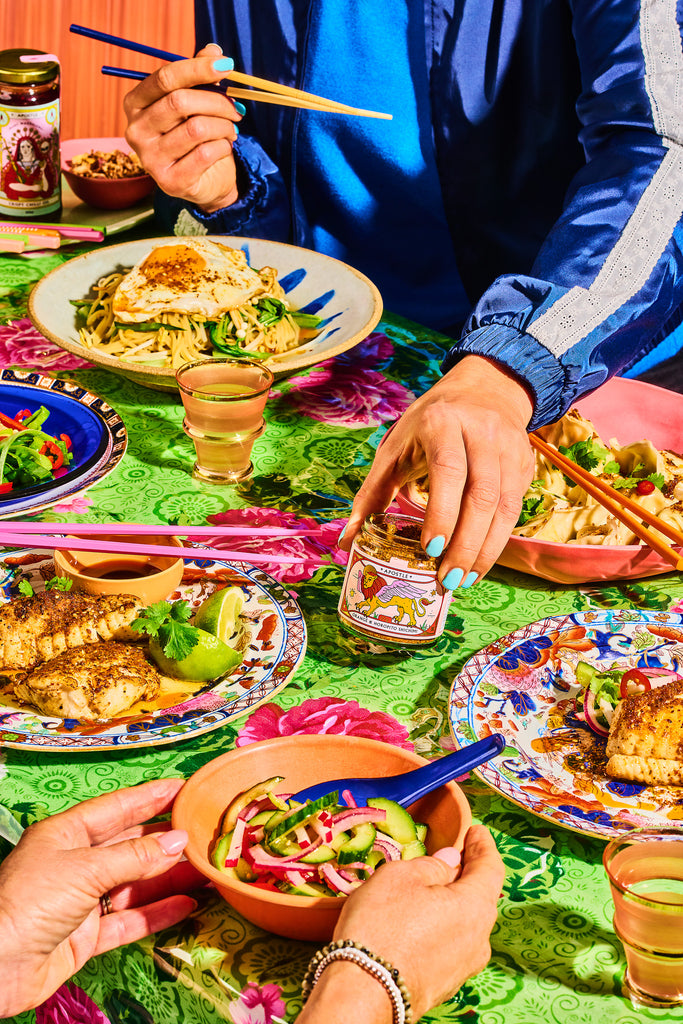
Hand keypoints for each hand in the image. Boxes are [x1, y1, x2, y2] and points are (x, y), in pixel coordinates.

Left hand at [0, 778, 203, 1015]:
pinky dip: (157, 913)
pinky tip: (186, 904)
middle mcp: (75, 862)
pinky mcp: (86, 936)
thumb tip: (178, 842)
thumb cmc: (30, 902)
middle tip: (203, 830)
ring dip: (169, 878)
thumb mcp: (85, 869)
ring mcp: (82, 900)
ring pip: (134, 884)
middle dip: (165, 839)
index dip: (151, 797)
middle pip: (129, 845)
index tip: (185, 788)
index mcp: (66, 834)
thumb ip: (135, 857)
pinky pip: (129, 920)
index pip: (117, 808)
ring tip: (206, 870)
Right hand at [124, 44, 241, 211]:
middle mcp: (135, 131)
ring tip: (231, 129)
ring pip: (196, 128)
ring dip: (224, 126)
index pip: (164, 78)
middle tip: (236, 108)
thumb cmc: (196, 136)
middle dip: (216, 101)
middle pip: (179, 102)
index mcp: (135, 104)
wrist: (206, 181)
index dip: (197, 68)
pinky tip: (224, 147)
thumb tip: (214, 51)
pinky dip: (223, 146)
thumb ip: (199, 75)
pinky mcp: (170, 182)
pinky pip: (205, 153)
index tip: (226, 66)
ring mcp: (150, 159)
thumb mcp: (196, 101)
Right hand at [298, 825, 504, 1022]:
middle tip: (454, 853)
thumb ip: (432, 864)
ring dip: (454, 900)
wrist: (363, 993)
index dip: (483, 845)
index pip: (490, 868)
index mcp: (475, 907)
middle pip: (481, 896)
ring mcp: (464, 966)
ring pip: (466, 922)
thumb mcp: (403, 877)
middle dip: (468, 872)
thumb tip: (451, 860)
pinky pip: (452, 943)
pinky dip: (443, 924)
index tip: (477, 831)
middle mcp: (479, 939)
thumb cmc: (382, 926)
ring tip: (432, 885)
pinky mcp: (446, 983)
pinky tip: (422, 918)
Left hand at [342, 355, 534, 583]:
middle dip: (466, 544)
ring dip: (486, 549)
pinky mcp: (525, 464)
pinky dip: (498, 540)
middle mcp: (482, 432)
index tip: (432, 549)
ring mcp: (509, 448)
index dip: (442, 511)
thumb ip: (371, 494)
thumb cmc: (429, 425)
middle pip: (483, 494)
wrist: (483, 391)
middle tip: (447, 579)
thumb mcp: (395, 449)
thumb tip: (347, 542)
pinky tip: (479, 562)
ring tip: (463, 579)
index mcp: (442, 423)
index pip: (448, 469)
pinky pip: (516, 508)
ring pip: (506, 506)